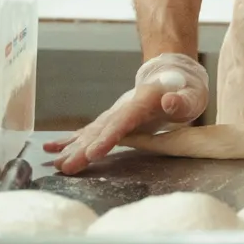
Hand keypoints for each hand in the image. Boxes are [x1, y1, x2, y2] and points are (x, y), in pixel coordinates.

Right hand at [45, 53, 207, 174]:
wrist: (171, 76)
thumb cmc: (186, 89)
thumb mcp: (191, 95)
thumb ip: (182, 100)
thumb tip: (169, 102)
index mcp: (141, 102)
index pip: (122, 121)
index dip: (107, 137)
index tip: (93, 152)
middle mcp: (122, 108)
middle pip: (100, 130)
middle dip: (82, 149)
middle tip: (67, 167)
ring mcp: (114, 113)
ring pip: (90, 132)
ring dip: (72, 148)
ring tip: (56, 163)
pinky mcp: (111, 120)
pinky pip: (88, 132)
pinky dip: (70, 140)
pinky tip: (52, 149)